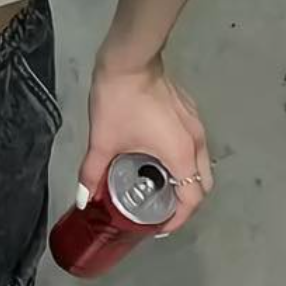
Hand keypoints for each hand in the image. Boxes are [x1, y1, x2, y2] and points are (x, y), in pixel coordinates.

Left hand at [78, 55, 212, 236]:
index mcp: (181, 155)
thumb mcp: (103, 140)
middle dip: (186, 202)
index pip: (192, 199)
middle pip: (203, 184)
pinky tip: (159, 154)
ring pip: (201, 163)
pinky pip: (195, 144)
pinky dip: (184, 158)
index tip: (160, 227)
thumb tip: (82, 200)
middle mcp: (196, 143)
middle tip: (160, 207)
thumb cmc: (119, 100)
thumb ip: (92, 173)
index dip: (178, 219)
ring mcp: (197, 124)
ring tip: (158, 183)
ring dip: (186, 178)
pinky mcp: (190, 110)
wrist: (130, 59)